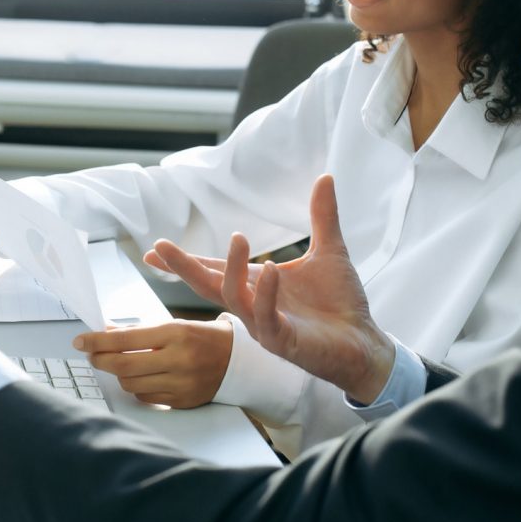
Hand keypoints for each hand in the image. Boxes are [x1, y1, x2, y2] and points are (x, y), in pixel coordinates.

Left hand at [73, 319, 232, 407]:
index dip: (98, 341)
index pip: (125, 339)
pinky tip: (140, 377)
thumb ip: (139, 332)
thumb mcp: (173, 326)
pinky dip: (137, 387)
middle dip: (100, 360)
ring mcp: (180, 383)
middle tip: (92, 354)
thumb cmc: (201, 338)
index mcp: (174, 333)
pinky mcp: (182, 401)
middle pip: (123, 365)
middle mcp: (178, 359)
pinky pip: (146, 397)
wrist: (237, 360)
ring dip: (118, 374)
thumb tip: (105, 332)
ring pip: (131, 384)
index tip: (80, 341)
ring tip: (119, 364)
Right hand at [148, 175, 394, 405]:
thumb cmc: (341, 304)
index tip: (154, 249)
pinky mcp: (283, 341)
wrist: (365, 344)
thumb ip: (322, 217)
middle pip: (207, 285)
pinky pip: (265, 317)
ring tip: (239, 238)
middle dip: (182, 267)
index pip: (213, 270)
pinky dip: (265, 292)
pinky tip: (272, 269)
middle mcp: (252, 306)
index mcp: (257, 285)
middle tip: (160, 247)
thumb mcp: (330, 251)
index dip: (184, 261)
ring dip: (230, 268)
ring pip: (231, 298)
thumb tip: (325, 178)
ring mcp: (264, 325)